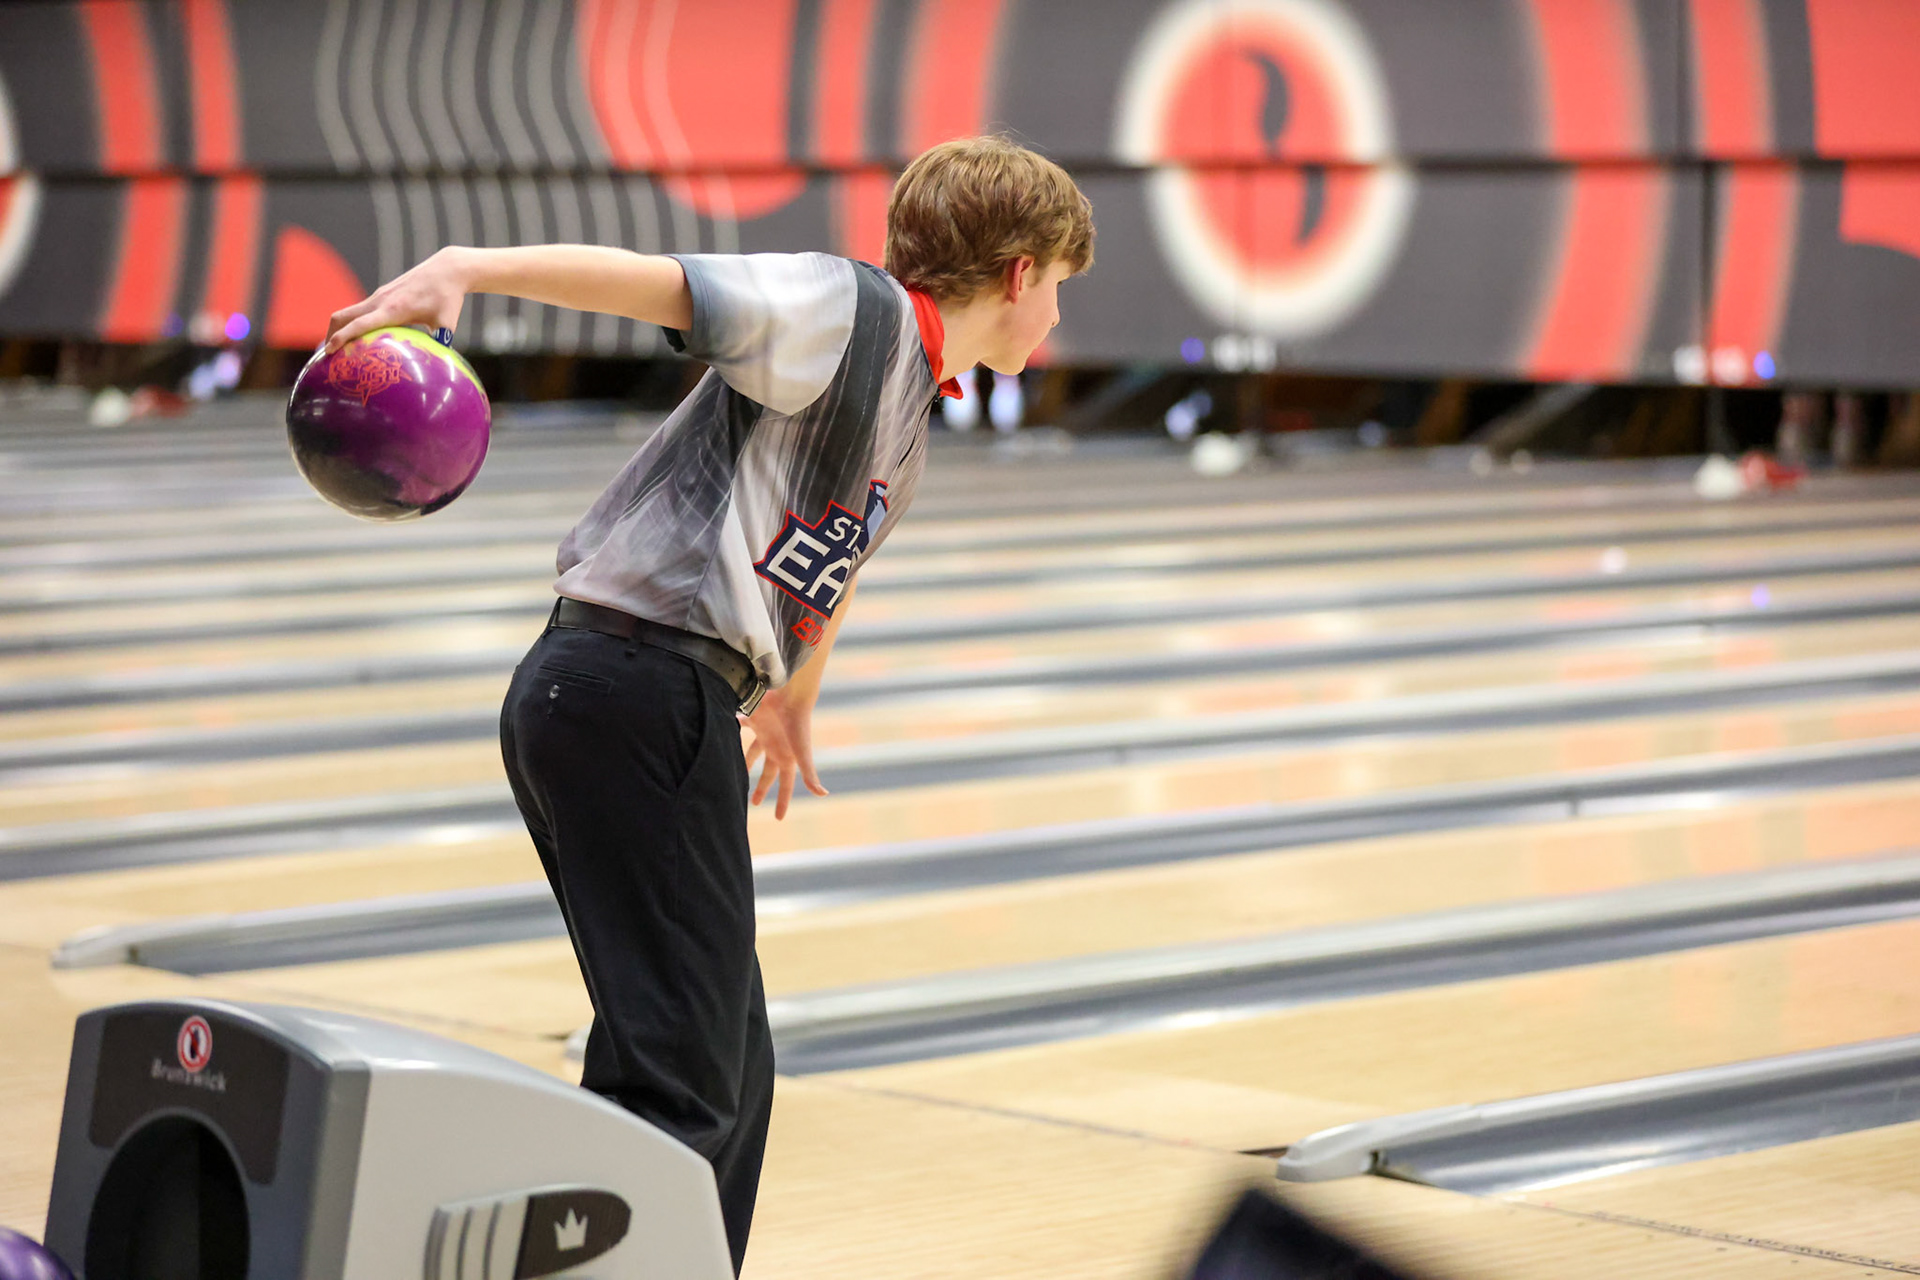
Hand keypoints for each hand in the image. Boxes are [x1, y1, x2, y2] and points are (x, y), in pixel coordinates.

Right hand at [324, 247, 473, 352]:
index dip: (342, 338)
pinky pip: (360, 310)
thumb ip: (440, 344)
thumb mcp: (447, 323)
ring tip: (336, 351)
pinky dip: (351, 322)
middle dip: (330, 335)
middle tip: (324, 357)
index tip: (329, 352)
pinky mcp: (382, 294)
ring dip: (338, 328)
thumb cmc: (448, 298)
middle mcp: (380, 300)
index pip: (359, 324)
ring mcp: (379, 295)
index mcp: (393, 309)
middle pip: (342, 316)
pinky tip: (357, 338)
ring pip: (348, 312)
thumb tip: (440, 370)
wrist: (447, 270)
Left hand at [740, 686, 828, 819]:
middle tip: (753, 802)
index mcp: (787, 758)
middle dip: (761, 787)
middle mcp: (776, 748)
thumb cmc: (798, 725)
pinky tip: (728, 729)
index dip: (782, 801)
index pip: (785, 785)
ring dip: (746, 762)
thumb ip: (810, 775)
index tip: (779, 818)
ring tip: (737, 771)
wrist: (791, 695)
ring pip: (753, 752)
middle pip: (768, 773)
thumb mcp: (802, 753)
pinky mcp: (756, 719)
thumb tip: (823, 795)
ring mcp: (766, 734)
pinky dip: (735, 727)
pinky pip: (742, 725)